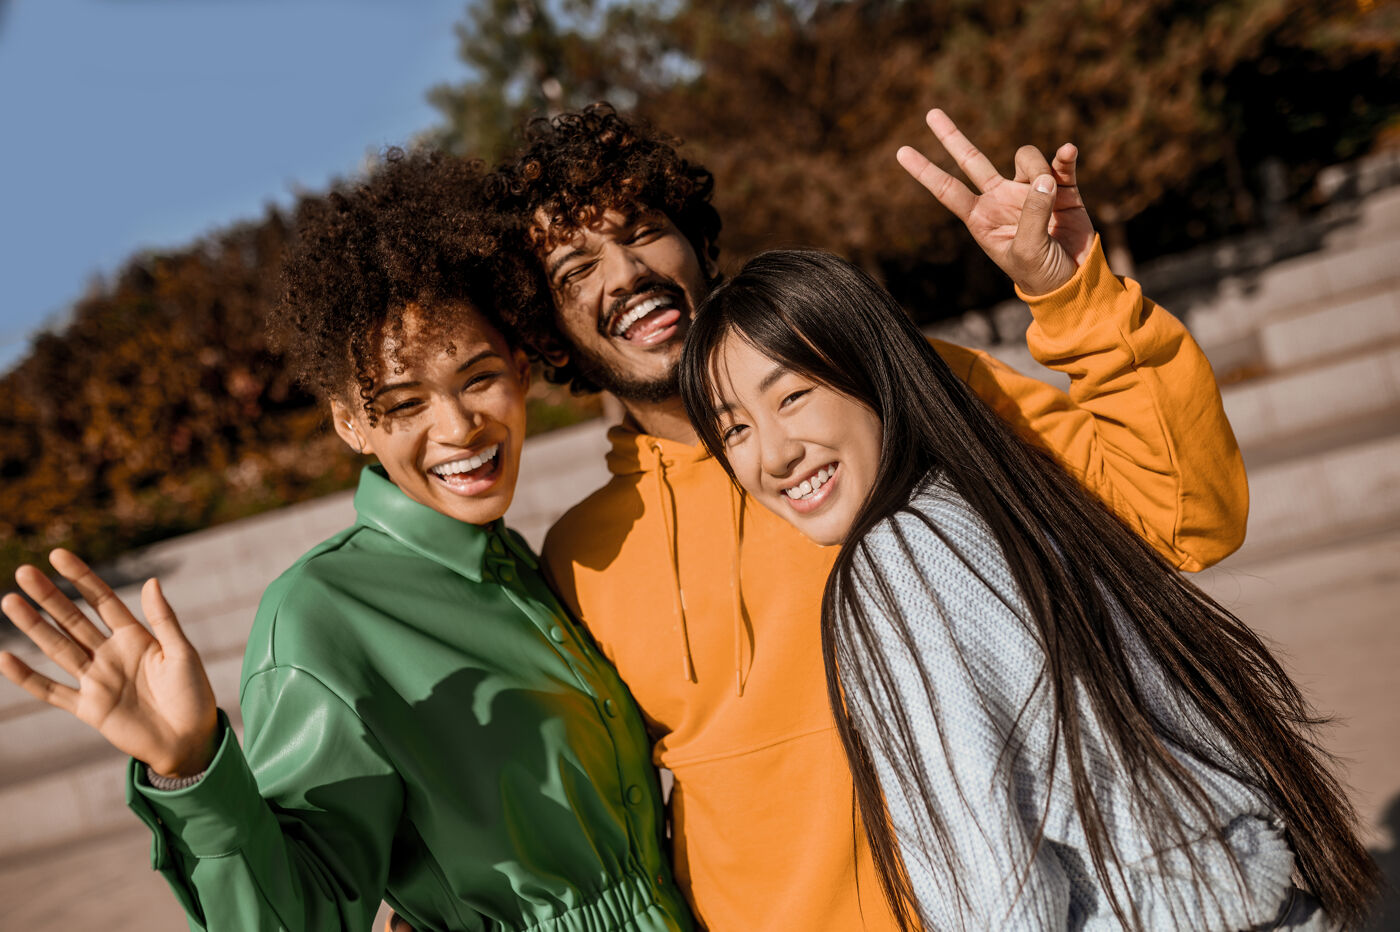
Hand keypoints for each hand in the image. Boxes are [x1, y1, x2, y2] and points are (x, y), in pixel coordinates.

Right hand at [0, 549, 217, 778]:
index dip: (82, 578)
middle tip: (24, 572)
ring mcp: (96, 680)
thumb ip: (164, 620)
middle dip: (49, 597)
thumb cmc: (193, 694)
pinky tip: (4, 658)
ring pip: (58, 648)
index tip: (57, 556)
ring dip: (33, 627)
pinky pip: (52, 691)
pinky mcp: (88, 708)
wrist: (190, 740)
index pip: (102, 601)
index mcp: (135, 637)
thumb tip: (151, 580)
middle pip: (73, 620)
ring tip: (10, 601)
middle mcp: (110, 654)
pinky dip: (27, 677)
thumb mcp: (182, 652)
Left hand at [897, 109, 1095, 295]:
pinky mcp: (1061, 188)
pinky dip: (1064, 157)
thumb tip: (1044, 178)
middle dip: (952, 137)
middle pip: (972, 160)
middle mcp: (1000, 199)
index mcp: (981, 218)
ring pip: (1025, 158)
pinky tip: (1068, 151)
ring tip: (1052, 193)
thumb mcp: (1028, 251)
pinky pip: (1060, 163)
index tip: (901, 152)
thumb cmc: (1040, 274)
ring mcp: (1029, 191)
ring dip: (1037, 168)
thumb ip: (1033, 214)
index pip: (947, 190)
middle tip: (930, 114)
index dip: (926, 171)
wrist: (1074, 281)